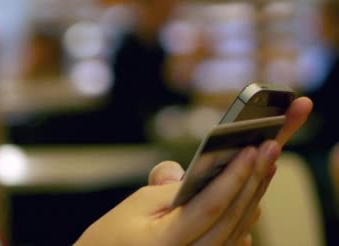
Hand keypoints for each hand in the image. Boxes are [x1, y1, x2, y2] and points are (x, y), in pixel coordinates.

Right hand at [74, 97, 311, 245]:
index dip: (233, 177)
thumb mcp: (134, 205)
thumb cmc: (113, 238)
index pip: (210, 207)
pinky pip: (234, 239)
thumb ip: (167, 187)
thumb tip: (191, 173)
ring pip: (239, 227)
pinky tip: (254, 190)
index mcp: (168, 244)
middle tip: (270, 148)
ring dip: (255, 193)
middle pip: (233, 217)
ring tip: (267, 162)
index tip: (250, 149)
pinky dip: (246, 213)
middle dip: (253, 179)